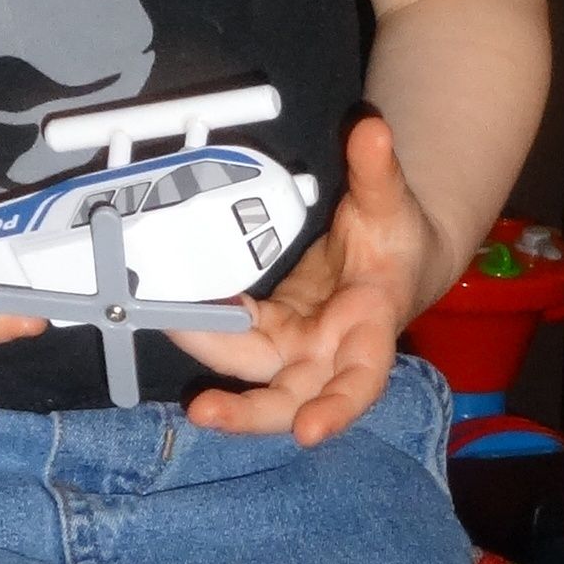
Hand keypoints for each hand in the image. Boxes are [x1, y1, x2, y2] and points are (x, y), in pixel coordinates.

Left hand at [179, 111, 436, 445]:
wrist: (392, 256)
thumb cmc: (398, 239)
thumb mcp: (392, 202)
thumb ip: (379, 171)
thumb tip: (372, 130)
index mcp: (370, 333)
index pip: (360, 381)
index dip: (336, 409)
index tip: (309, 433)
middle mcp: (328, 353)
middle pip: (289, 399)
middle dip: (248, 413)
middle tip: (203, 410)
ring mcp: (294, 349)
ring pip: (252, 378)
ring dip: (212, 372)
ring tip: (164, 339)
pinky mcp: (267, 334)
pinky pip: (231, 338)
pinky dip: (203, 328)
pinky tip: (170, 309)